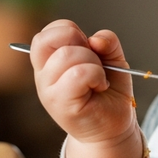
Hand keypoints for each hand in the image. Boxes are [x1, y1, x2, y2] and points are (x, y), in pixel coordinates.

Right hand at [31, 20, 136, 143]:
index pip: (46, 34)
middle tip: (94, 62)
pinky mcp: (60, 104)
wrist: (114, 126)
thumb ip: (107, 43)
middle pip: (49, 40)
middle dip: (80, 43)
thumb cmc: (109, 92)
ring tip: (98, 79)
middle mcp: (43, 75)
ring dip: (92, 62)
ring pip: (66, 55)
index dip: (69, 31)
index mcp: (49, 62)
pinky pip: (78, 74)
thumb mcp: (112, 59)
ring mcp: (49, 90)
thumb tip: (96, 39)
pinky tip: (100, 86)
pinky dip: (96, 75)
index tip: (87, 47)